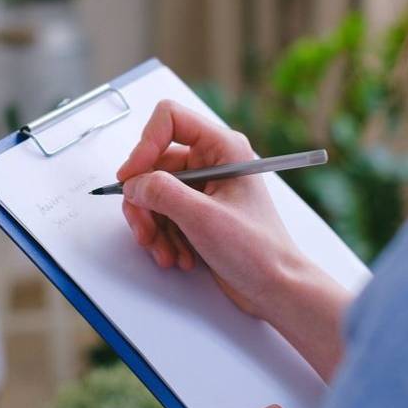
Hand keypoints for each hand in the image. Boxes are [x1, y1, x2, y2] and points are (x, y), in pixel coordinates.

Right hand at [118, 100, 353, 381]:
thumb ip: (162, 193)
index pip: (169, 119)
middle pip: (153, 163)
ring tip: (167, 253)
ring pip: (152, 192)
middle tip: (145, 231)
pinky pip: (161, 213)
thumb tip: (133, 183)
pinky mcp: (196, 210)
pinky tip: (177, 256)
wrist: (275, 288)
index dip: (144, 145)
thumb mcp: (203, 218)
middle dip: (145, 202)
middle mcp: (211, 161)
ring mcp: (203, 186)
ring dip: (153, 226)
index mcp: (223, 147)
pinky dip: (162, 236)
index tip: (132, 178)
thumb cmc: (257, 250)